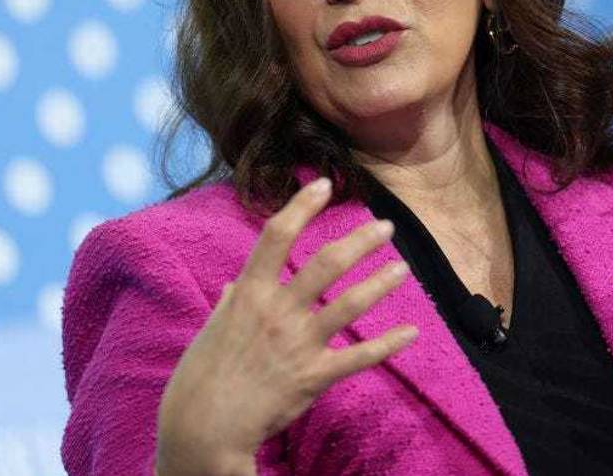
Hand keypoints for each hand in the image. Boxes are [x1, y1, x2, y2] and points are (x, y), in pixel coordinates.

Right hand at [155, 177, 417, 475]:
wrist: (202, 428)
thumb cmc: (200, 378)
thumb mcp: (211, 331)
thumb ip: (230, 304)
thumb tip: (237, 286)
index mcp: (249, 294)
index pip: (277, 236)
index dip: (302, 206)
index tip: (323, 184)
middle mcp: (277, 312)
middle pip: (327, 264)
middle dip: (360, 241)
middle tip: (386, 226)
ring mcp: (298, 344)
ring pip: (349, 304)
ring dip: (380, 283)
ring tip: (401, 268)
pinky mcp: (313, 377)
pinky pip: (359, 358)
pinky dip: (389, 344)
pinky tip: (412, 332)